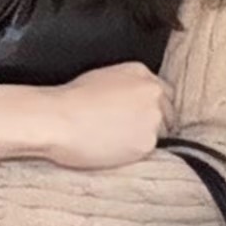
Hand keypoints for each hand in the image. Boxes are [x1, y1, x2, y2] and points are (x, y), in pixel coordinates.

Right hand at [47, 62, 174, 168]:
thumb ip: (126, 85)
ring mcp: (153, 117)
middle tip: (127, 133)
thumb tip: (132, 101)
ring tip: (116, 141)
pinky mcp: (147, 142)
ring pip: (160, 134)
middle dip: (152, 123)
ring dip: (144, 138)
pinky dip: (135, 152)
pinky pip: (149, 150)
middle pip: (167, 114)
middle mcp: (152, 92)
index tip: (140, 118)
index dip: (152, 108)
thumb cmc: (69, 100)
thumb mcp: (101, 77)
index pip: (164, 93)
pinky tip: (114, 149)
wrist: (57, 119)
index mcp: (141, 73)